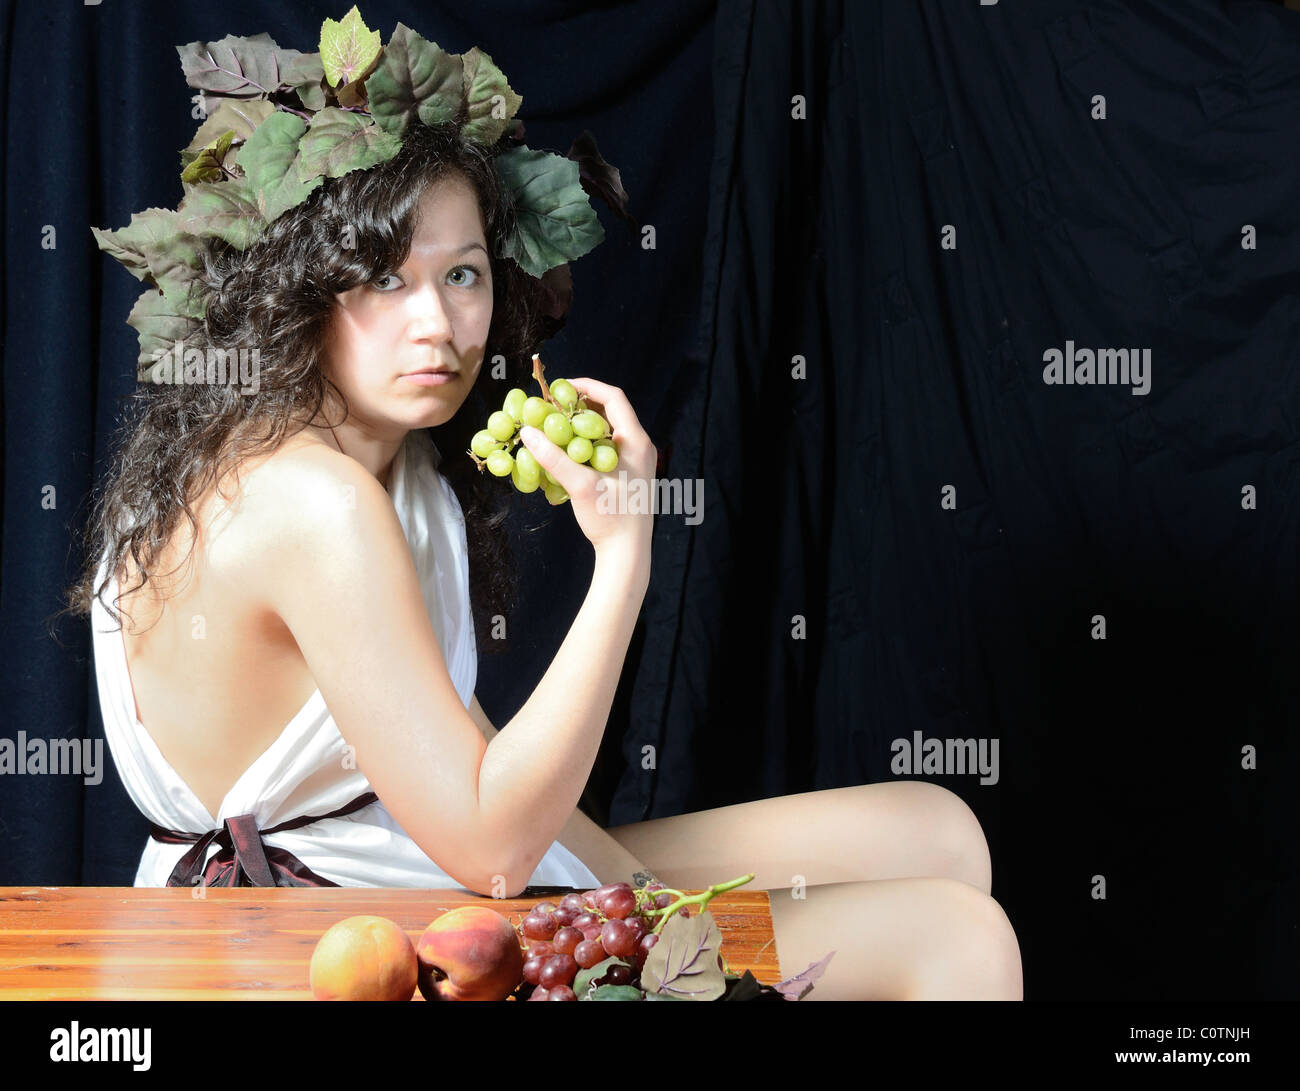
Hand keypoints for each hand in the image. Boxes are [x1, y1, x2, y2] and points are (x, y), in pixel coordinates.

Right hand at [519, 377, 656, 562]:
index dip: (588, 386)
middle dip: (580, 405)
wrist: (627, 553)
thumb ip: (554, 458)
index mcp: (636, 442)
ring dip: (581, 425)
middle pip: (610, 412)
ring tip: (556, 426)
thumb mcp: (580, 486)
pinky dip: (585, 443)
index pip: (614, 398)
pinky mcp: (627, 475)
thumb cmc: (611, 519)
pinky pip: (605, 448)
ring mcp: (635, 462)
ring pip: (606, 431)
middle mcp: (639, 447)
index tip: (562, 385)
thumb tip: (529, 433)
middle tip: (554, 405)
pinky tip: (566, 453)